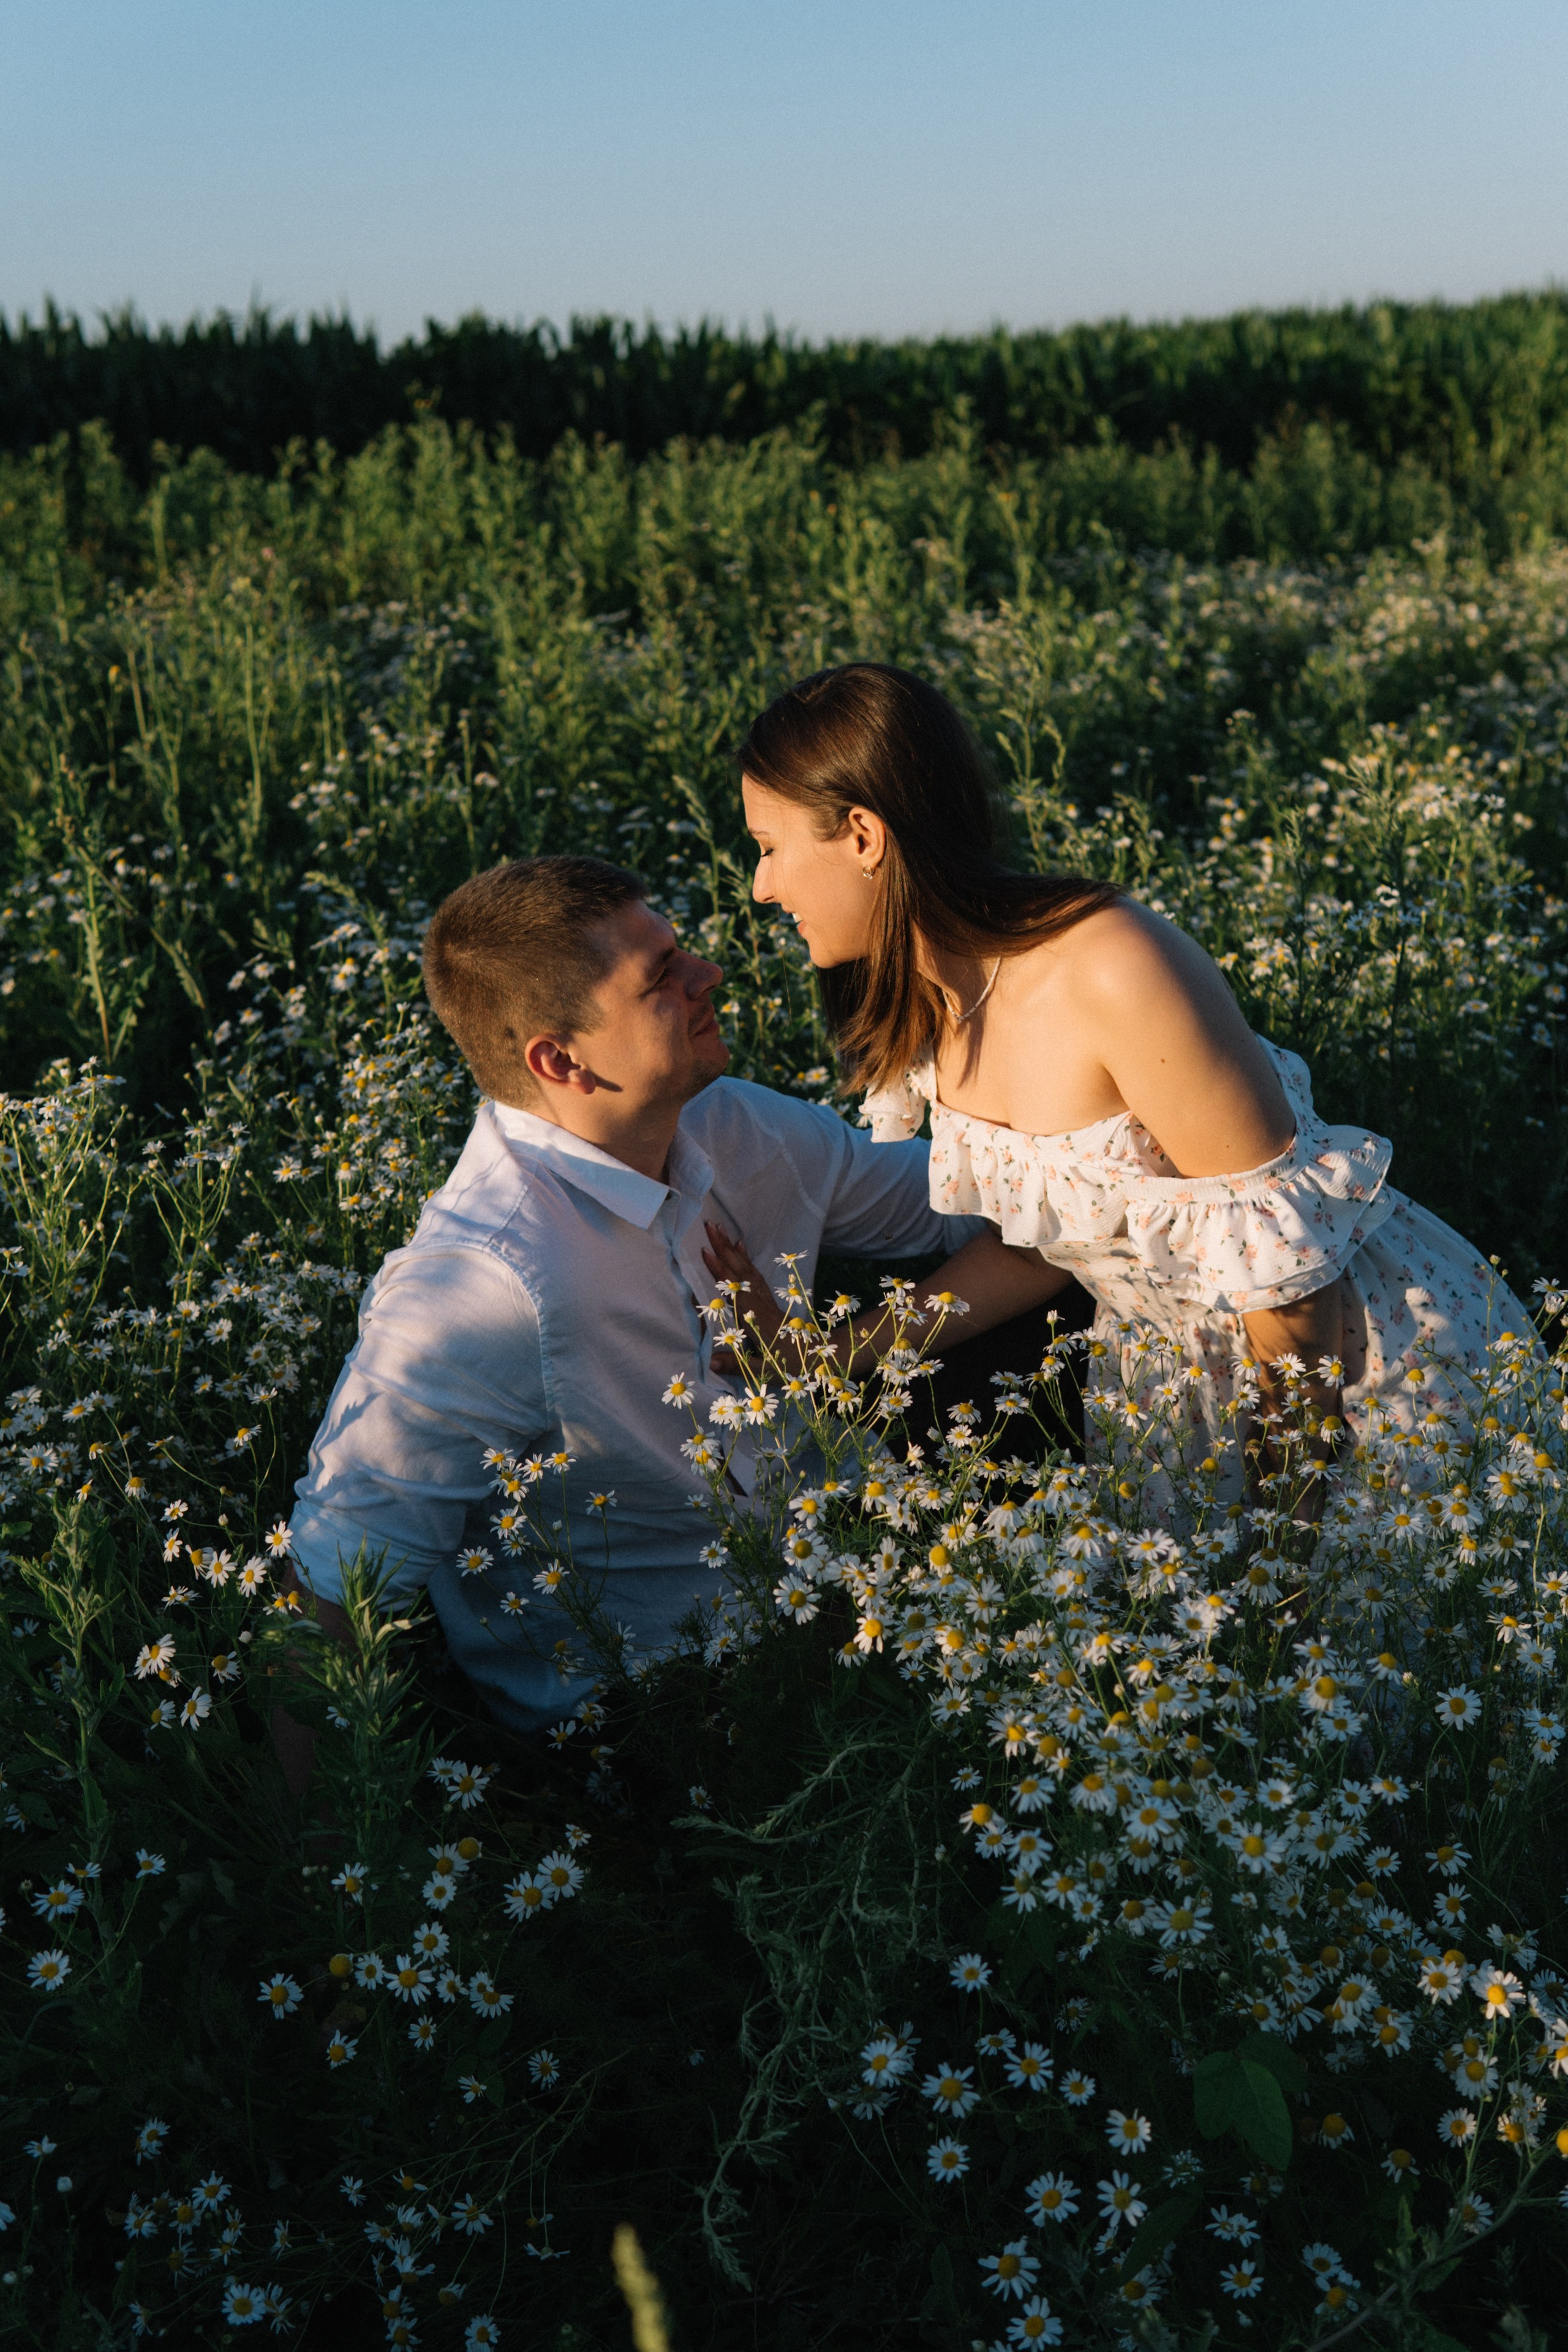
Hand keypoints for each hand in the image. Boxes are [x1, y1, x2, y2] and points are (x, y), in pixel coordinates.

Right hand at [701, 1223, 787, 1376]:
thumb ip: (736, 1365)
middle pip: (741, 1271)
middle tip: (709, 1226)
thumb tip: (709, 1362)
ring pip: (748, 1269)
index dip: (720, 1271)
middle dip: (724, 1248)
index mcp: (757, 1319)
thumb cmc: (794, 1366)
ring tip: (720, 1230)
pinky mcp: (771, 1301)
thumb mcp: (764, 1371)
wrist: (824, 1358)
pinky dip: (747, 1260)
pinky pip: (757, 1275)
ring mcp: (767, 1300)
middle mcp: (762, 1304)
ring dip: (733, 1249)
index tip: (705, 1252)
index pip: (735, 1290)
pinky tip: (742, 1248)